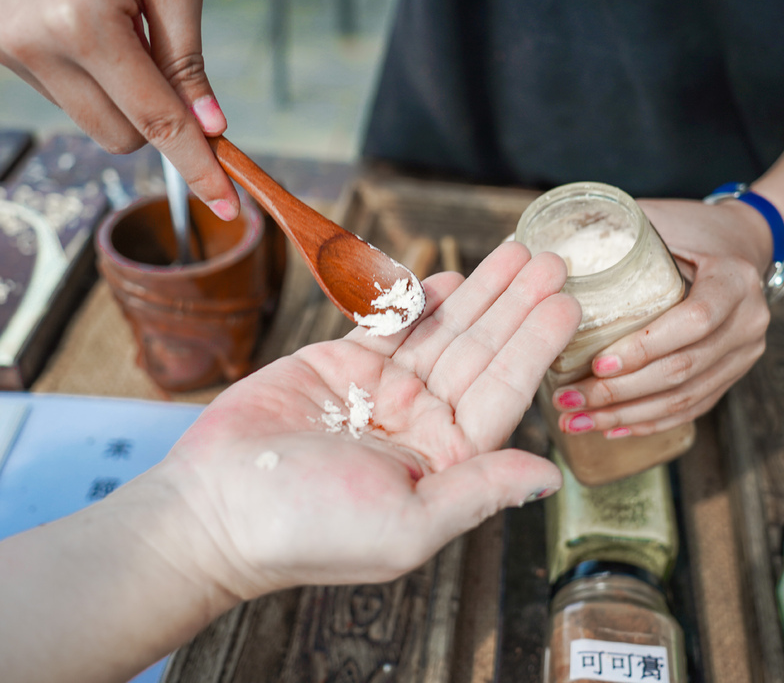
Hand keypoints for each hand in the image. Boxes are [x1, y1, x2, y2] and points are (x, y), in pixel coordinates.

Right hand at [0, 0, 239, 218]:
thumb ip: (189, 60)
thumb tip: (208, 129)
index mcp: (82, 23)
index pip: (156, 122)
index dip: (197, 166)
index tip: (226, 202)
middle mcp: (30, 42)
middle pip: (119, 136)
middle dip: (156, 120)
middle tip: (165, 57)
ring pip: (88, 118)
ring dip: (118, 92)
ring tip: (115, 19)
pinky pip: (56, 90)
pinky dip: (85, 73)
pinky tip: (82, 17)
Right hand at [149, 242, 579, 597]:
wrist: (215, 508)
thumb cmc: (308, 530)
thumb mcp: (408, 523)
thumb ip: (480, 490)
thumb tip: (550, 475)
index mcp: (445, 464)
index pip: (503, 394)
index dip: (536, 346)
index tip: (568, 304)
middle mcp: (421, 425)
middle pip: (481, 353)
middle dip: (517, 305)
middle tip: (553, 260)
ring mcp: (382, 392)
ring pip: (443, 331)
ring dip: (481, 292)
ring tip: (519, 254)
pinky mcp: (341, 365)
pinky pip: (391, 323)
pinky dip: (421, 298)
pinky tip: (454, 276)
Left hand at [548, 198, 771, 435]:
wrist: (741, 242)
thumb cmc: (690, 227)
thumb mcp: (659, 217)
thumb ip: (611, 230)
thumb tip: (527, 245)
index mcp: (733, 280)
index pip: (694, 321)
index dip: (645, 346)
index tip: (598, 363)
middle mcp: (748, 323)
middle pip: (683, 369)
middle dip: (620, 392)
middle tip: (568, 399)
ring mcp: (743, 354)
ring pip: (684, 397)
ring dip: (626, 415)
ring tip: (577, 420)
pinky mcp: (732, 375)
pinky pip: (691, 407)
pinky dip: (649, 422)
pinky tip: (611, 428)